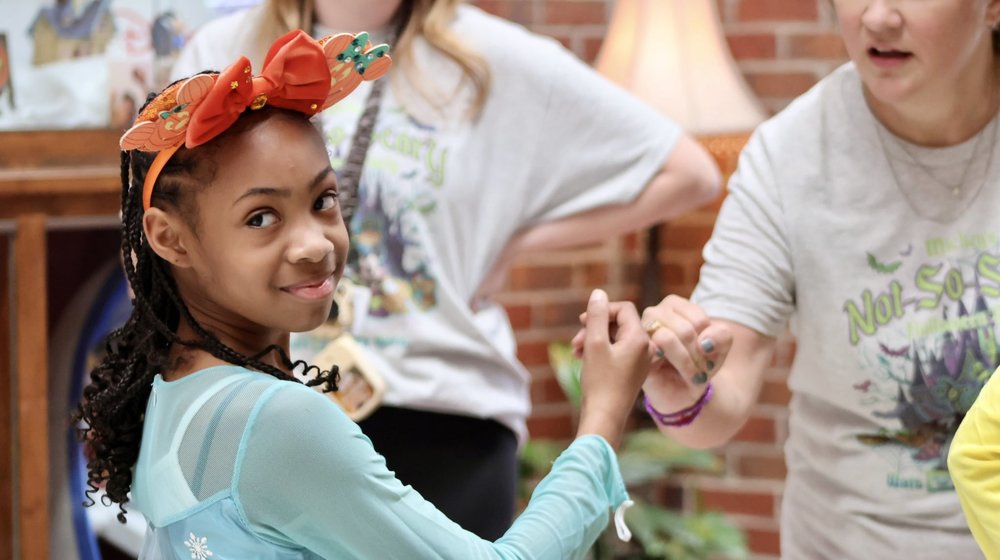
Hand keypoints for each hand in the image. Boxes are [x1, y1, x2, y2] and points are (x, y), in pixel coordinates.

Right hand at [575, 289, 648, 447]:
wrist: (605, 417)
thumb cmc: (600, 382)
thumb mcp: (595, 343)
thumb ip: (596, 316)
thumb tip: (598, 294)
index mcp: (640, 338)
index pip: (623, 309)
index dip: (602, 310)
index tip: (583, 320)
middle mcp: (646, 347)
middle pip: (619, 324)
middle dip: (594, 328)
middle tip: (576, 341)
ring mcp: (641, 360)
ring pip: (616, 338)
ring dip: (594, 340)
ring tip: (576, 352)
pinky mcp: (633, 371)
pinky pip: (618, 352)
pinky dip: (601, 351)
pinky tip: (584, 359)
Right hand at [639, 295, 731, 412]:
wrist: (684, 391)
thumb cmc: (700, 363)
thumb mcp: (721, 347)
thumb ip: (722, 336)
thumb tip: (704, 342)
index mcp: (674, 304)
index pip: (698, 319)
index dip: (708, 339)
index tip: (707, 352)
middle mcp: (654, 313)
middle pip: (684, 329)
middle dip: (697, 354)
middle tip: (700, 368)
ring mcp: (641, 333)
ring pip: (666, 338)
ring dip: (686, 362)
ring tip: (692, 373)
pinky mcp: (636, 353)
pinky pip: (655, 354)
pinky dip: (674, 368)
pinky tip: (678, 375)